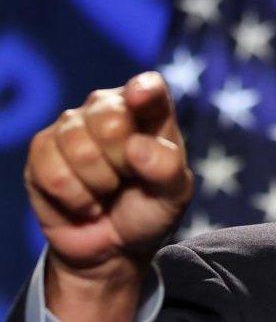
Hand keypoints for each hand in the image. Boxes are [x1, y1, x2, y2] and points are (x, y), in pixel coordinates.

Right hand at [24, 71, 193, 319]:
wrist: (114, 246)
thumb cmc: (150, 209)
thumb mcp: (174, 195)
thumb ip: (168, 167)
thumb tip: (136, 145)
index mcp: (149, 111)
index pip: (148, 88)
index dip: (143, 90)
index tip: (139, 97)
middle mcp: (109, 109)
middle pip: (110, 120)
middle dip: (122, 162)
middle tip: (127, 178)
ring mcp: (72, 126)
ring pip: (77, 145)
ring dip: (98, 183)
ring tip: (107, 191)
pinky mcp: (42, 150)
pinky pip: (52, 171)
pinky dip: (75, 197)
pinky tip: (85, 202)